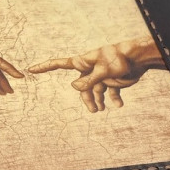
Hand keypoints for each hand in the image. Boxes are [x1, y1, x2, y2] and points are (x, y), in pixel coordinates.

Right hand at [28, 36, 165, 112]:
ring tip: (102, 110)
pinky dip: (113, 99)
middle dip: (87, 99)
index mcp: (83, 62)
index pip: (60, 64)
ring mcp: (100, 75)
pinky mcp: (111, 79)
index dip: (45, 67)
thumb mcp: (103, 70)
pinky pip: (109, 92)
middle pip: (82, 87)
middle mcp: (89, 69)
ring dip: (98, 101)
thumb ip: (89, 80)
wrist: (139, 58)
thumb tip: (73, 87)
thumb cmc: (120, 60)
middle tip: (94, 111)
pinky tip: (118, 105)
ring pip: (94, 91)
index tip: (31, 70)